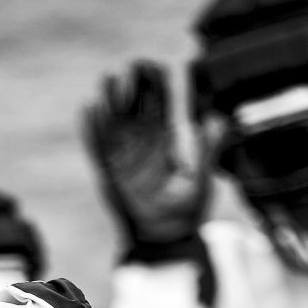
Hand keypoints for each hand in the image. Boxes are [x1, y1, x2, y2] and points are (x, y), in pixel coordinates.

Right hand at [83, 60, 210, 262]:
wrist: (165, 242)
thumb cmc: (185, 214)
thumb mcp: (201, 178)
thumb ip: (207, 149)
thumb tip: (217, 118)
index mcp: (163, 145)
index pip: (158, 109)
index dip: (156, 88)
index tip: (156, 67)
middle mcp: (141, 148)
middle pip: (135, 110)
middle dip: (134, 87)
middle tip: (135, 65)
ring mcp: (123, 160)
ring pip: (114, 124)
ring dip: (111, 101)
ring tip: (111, 79)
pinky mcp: (109, 174)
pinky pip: (98, 148)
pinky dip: (93, 130)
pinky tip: (90, 109)